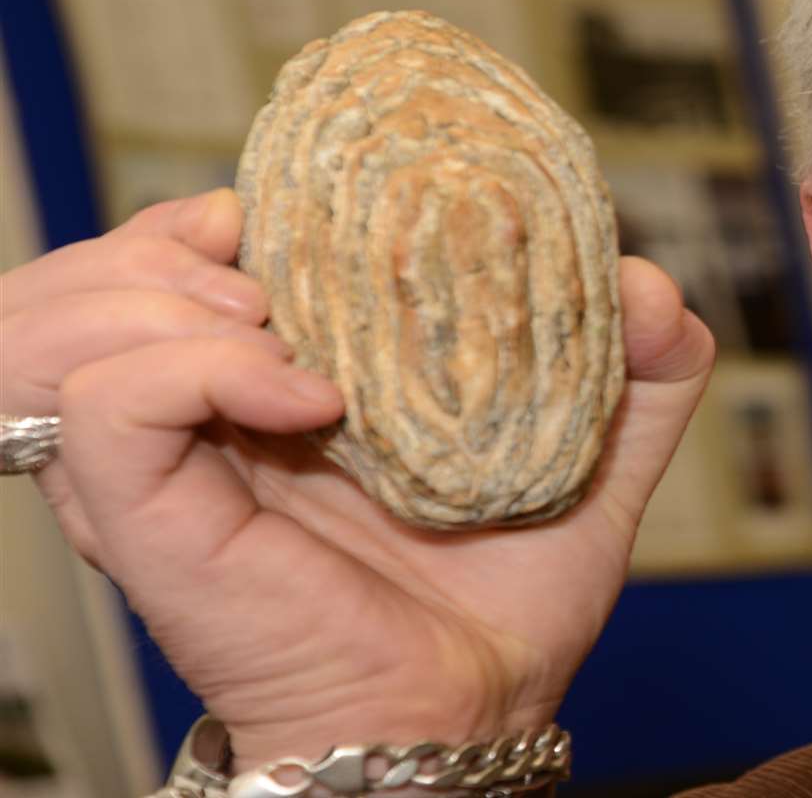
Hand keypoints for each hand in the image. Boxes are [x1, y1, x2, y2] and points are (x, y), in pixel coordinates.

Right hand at [0, 188, 713, 769]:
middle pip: (108, 266)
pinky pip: (109, 402)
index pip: (196, 249)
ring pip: (68, 315)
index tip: (322, 196)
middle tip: (274, 250)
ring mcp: (170, 461)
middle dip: (176, 231)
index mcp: (282, 375)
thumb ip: (647, 366)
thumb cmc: (512, 597)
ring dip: (163, 285)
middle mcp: (205, 408)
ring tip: (279, 320)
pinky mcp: (149, 515)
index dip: (235, 203)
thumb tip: (645, 282)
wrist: (473, 710)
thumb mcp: (603, 458)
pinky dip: (198, 367)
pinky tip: (310, 395)